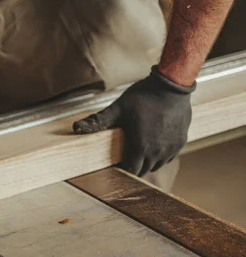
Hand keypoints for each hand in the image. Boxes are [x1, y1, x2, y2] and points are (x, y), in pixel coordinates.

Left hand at [73, 66, 195, 176]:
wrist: (172, 85)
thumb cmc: (143, 96)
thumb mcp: (117, 109)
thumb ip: (98, 121)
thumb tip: (76, 128)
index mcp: (140, 147)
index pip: (130, 171)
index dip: (121, 169)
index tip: (115, 162)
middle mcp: (157, 152)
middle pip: (142, 170)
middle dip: (133, 166)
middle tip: (125, 156)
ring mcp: (170, 149)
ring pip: (156, 165)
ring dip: (147, 161)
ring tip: (138, 149)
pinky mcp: (180, 142)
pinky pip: (168, 157)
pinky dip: (160, 155)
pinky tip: (153, 143)